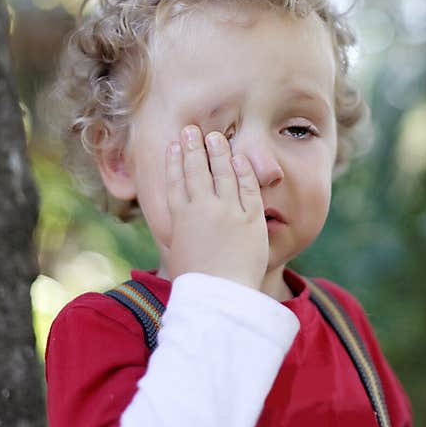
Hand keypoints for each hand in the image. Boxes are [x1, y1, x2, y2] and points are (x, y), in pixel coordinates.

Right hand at [163, 125, 267, 289]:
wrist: (219, 296)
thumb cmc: (198, 284)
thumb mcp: (181, 255)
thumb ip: (182, 235)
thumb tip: (181, 228)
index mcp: (180, 219)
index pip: (175, 182)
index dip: (174, 161)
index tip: (174, 146)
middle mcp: (201, 209)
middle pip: (195, 170)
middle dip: (192, 148)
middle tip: (192, 130)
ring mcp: (227, 212)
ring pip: (221, 173)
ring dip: (217, 151)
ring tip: (215, 136)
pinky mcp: (250, 219)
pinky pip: (248, 187)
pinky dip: (243, 170)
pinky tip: (239, 157)